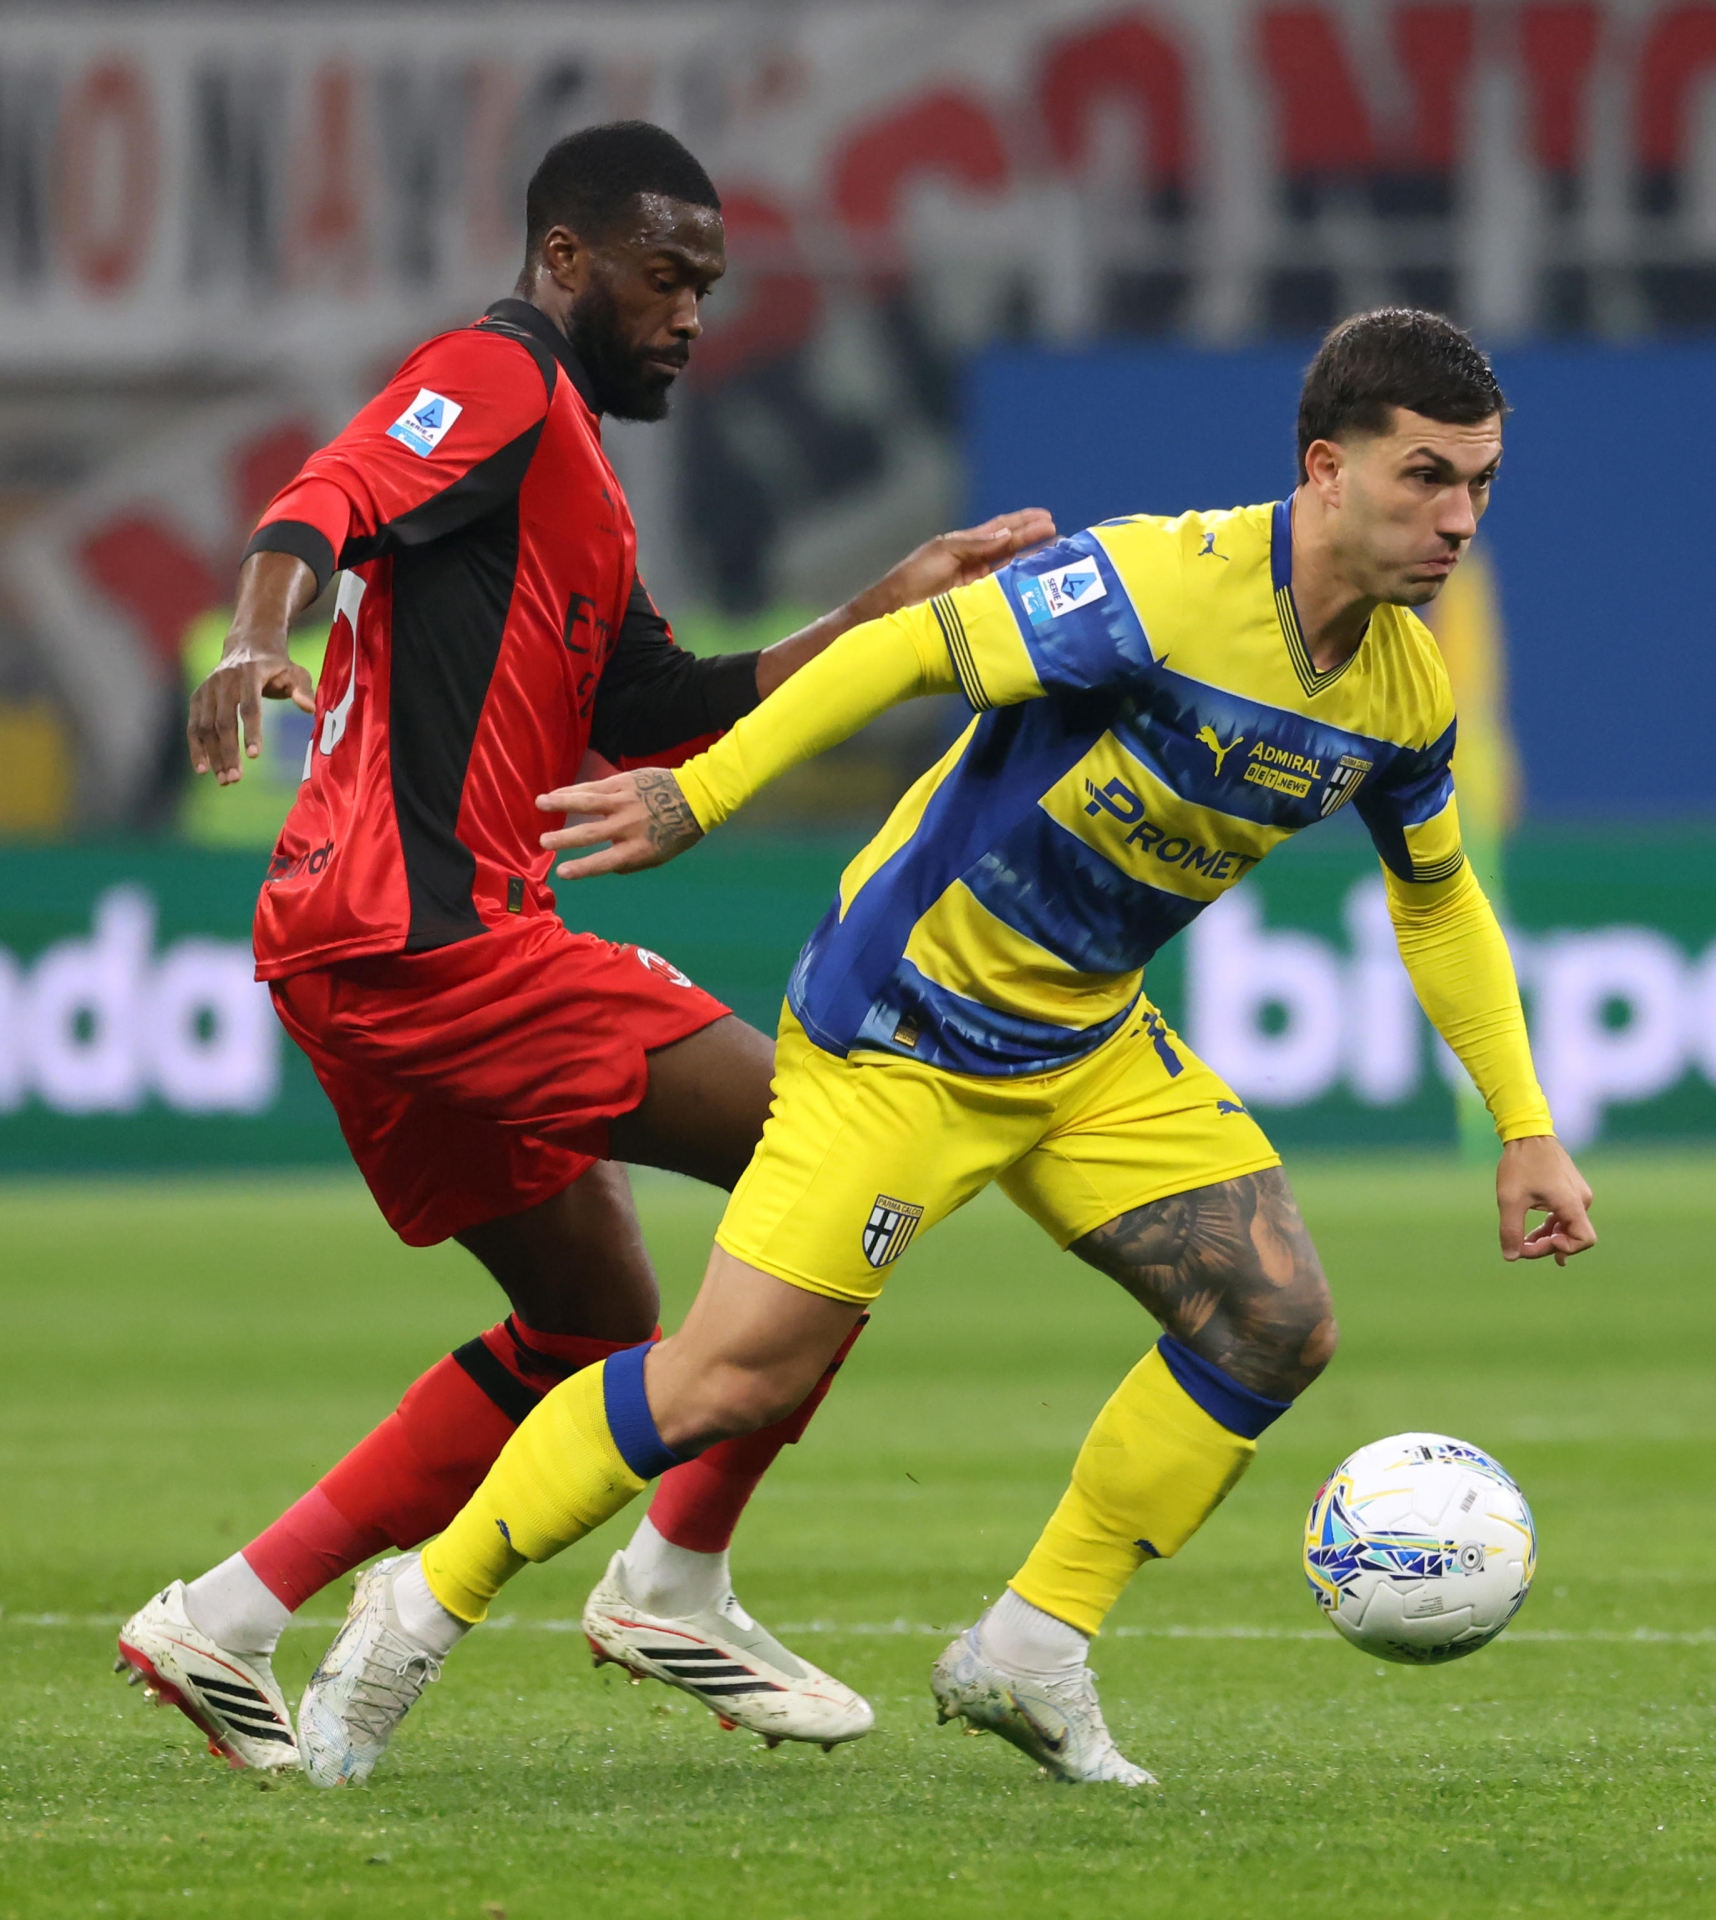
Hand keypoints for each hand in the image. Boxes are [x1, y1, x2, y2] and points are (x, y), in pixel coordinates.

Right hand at [187, 632, 314, 783]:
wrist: (247, 646)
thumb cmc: (277, 666)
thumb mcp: (295, 672)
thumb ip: (302, 690)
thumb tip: (309, 708)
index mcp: (249, 673)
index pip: (249, 706)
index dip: (251, 732)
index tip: (254, 756)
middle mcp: (223, 680)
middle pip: (223, 722)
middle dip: (228, 752)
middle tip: (236, 779)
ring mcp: (207, 689)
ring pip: (205, 727)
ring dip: (213, 755)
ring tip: (225, 781)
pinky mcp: (197, 697)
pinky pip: (193, 726)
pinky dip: (196, 748)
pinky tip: (203, 769)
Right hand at [537, 767, 702, 880]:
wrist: (695, 797)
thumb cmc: (676, 831)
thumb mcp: (658, 856)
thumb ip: (631, 863)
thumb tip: (606, 866)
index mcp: (637, 849)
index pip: (604, 862)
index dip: (582, 869)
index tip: (561, 872)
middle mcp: (627, 826)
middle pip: (589, 833)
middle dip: (564, 838)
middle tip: (543, 841)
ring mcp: (623, 802)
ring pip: (586, 802)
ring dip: (560, 803)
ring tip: (540, 804)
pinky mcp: (622, 783)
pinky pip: (593, 787)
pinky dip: (573, 790)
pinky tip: (557, 793)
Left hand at [845, 508, 1056, 622]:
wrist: (898, 610)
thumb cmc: (915, 576)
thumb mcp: (944, 552)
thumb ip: (976, 543)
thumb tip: (1008, 535)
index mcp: (967, 545)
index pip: (1001, 530)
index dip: (1024, 522)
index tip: (1047, 517)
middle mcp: (977, 563)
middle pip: (1012, 549)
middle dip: (1036, 541)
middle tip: (1060, 536)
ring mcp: (980, 584)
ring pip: (1013, 569)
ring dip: (1034, 562)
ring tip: (1056, 556)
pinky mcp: (981, 604)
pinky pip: (1006, 591)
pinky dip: (1023, 585)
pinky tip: (1038, 581)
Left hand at [1497, 1135, 1595, 1265]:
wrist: (1527, 1132)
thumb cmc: (1520, 1164)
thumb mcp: (1510, 1200)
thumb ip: (1511, 1230)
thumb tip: (1511, 1257)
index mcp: (1572, 1203)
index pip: (1585, 1239)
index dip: (1564, 1249)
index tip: (1536, 1244)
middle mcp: (1581, 1200)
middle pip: (1573, 1235)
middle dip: (1548, 1246)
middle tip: (1520, 1247)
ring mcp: (1577, 1194)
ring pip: (1568, 1226)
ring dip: (1548, 1238)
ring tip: (1523, 1244)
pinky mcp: (1570, 1189)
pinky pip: (1565, 1215)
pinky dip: (1550, 1227)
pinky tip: (1535, 1235)